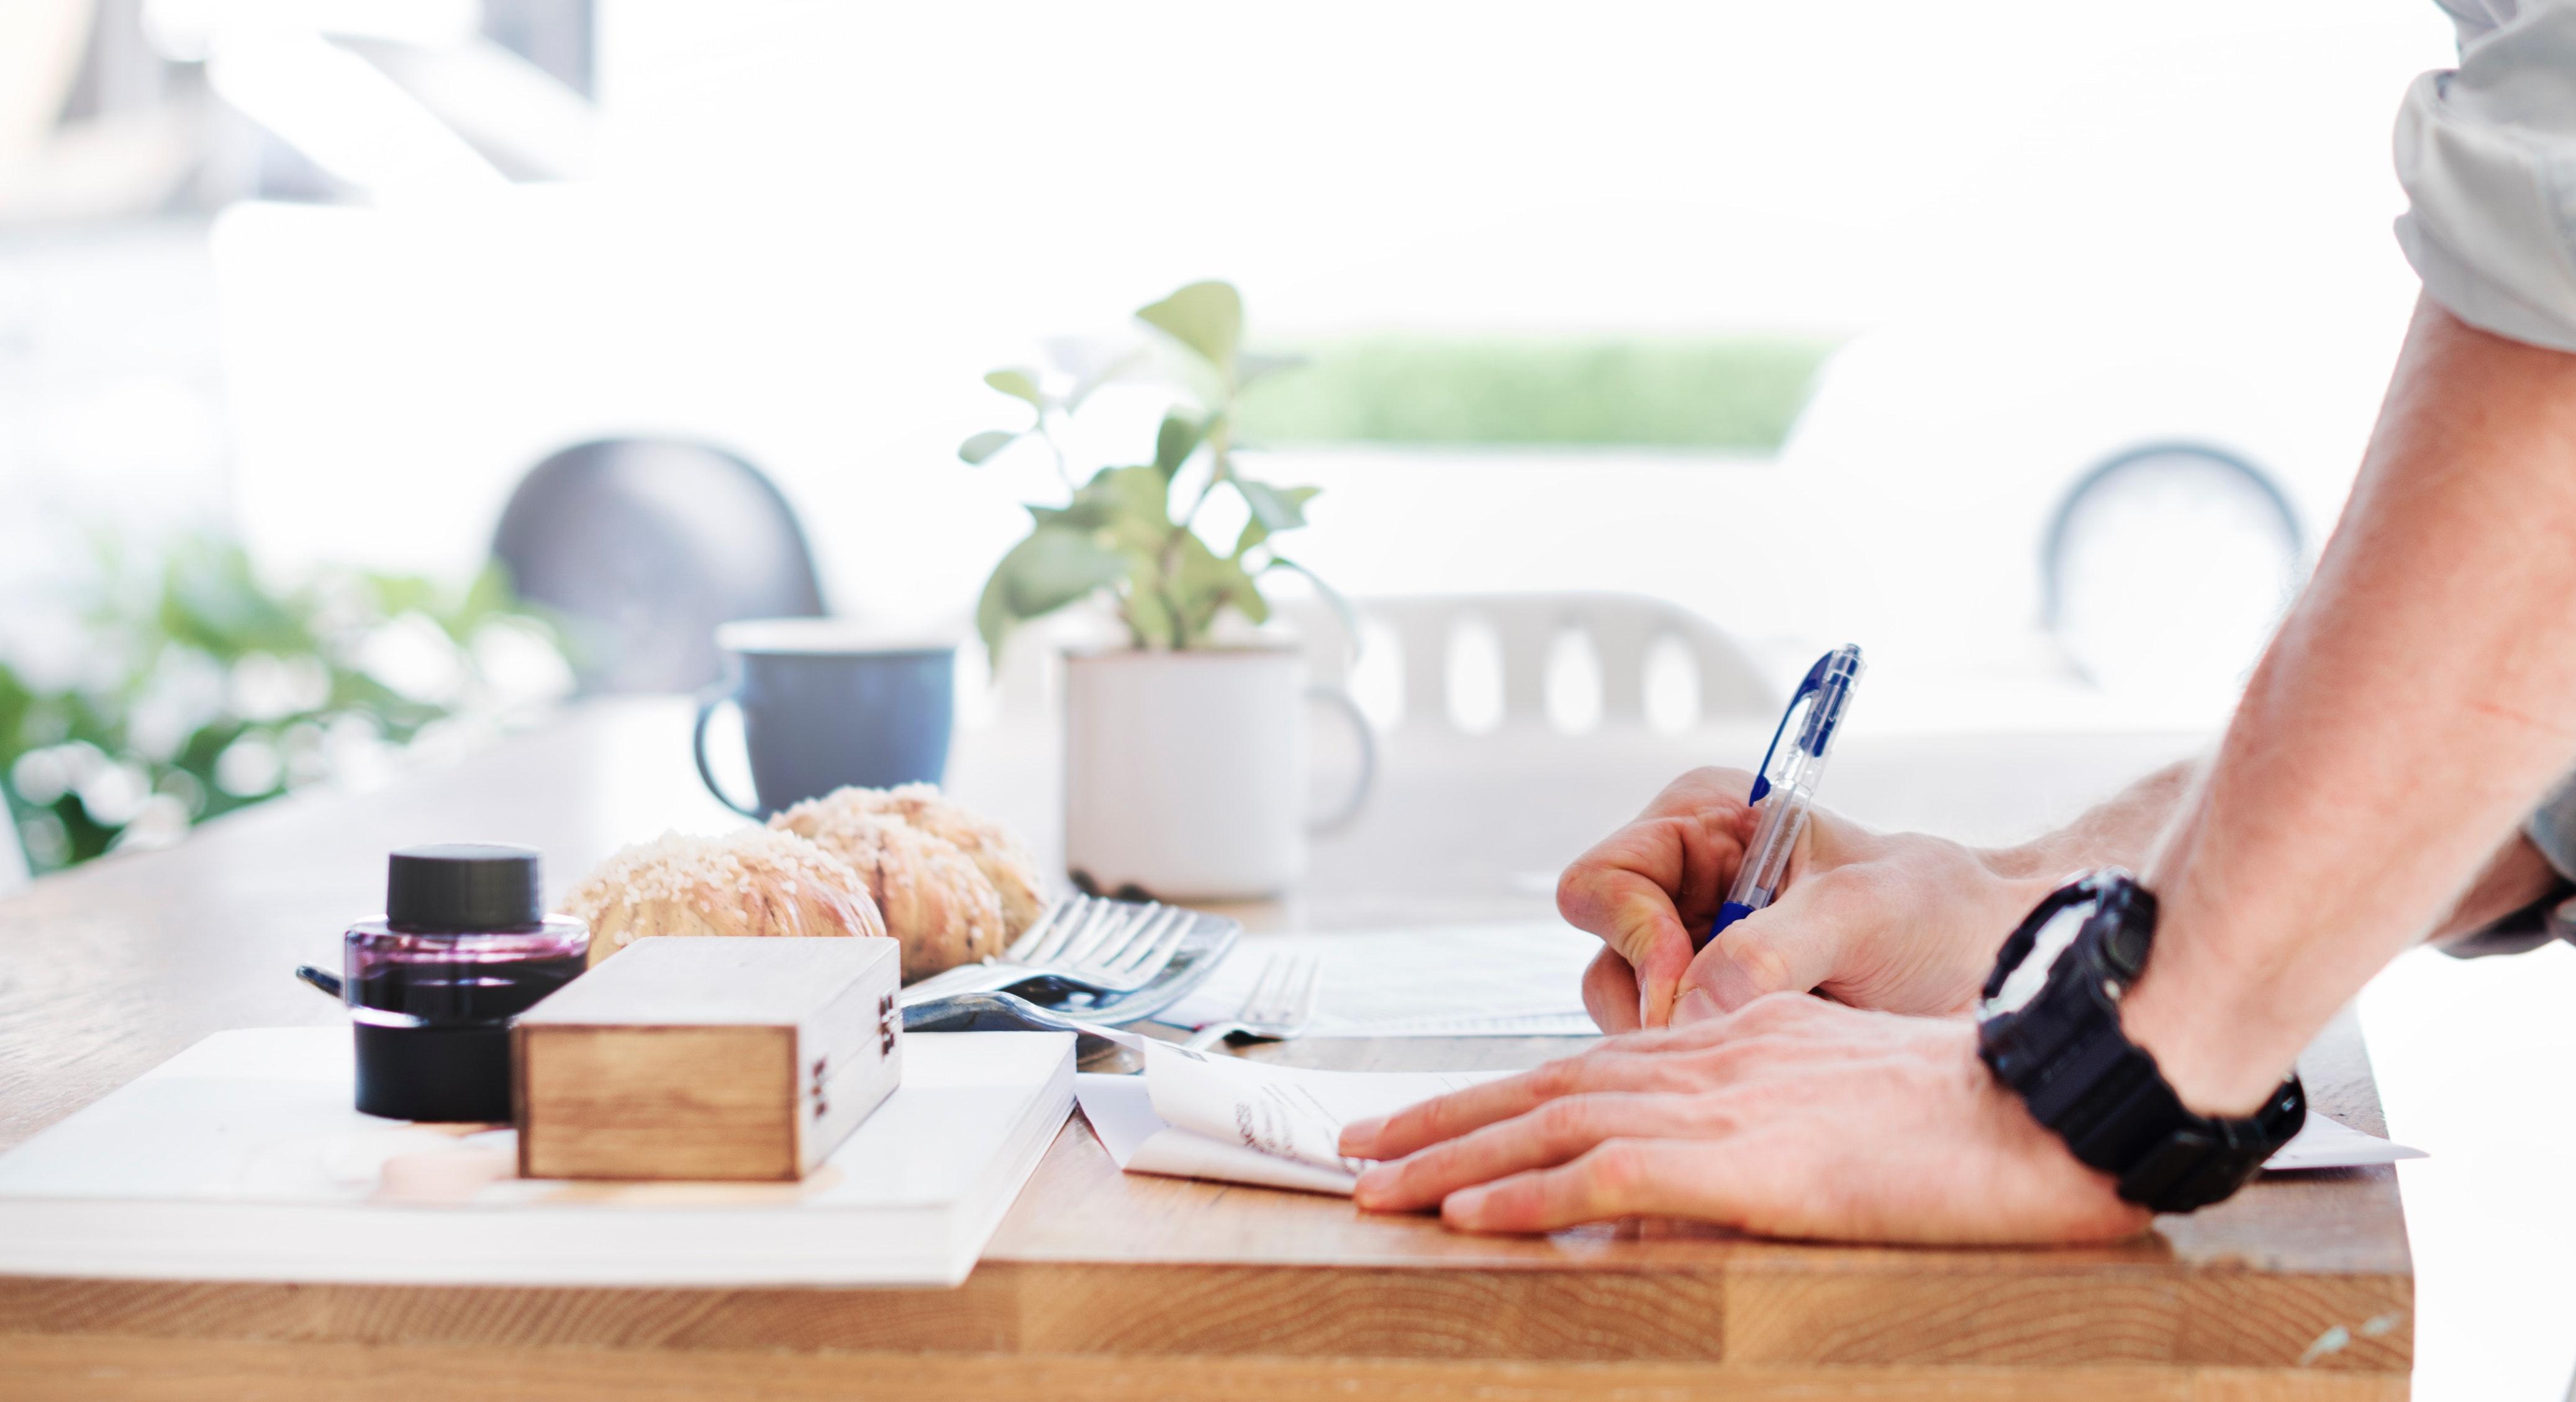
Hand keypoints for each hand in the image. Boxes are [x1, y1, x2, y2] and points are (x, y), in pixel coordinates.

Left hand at [1339, 993, 2146, 1243]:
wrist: (2047, 1102)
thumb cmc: (1971, 1106)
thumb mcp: (1847, 1096)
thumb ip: (1768, 1115)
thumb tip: (1701, 1166)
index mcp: (1733, 1041)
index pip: (1585, 1065)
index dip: (1496, 1093)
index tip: (1427, 1120)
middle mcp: (1709, 1058)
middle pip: (1543, 1086)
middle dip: (1441, 1119)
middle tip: (1356, 1147)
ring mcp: (1722, 1106)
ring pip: (1551, 1124)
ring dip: (1451, 1158)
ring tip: (1372, 1186)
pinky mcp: (1745, 1159)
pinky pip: (1607, 1173)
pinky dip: (1527, 1193)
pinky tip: (1467, 1214)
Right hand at [1557, 767, 2055, 1028]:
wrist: (2002, 971)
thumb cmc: (1943, 915)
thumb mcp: (1862, 913)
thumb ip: (1770, 950)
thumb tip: (1687, 1009)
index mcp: (1702, 823)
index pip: (1602, 880)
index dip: (1634, 936)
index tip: (1690, 986)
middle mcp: (1681, 887)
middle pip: (1605, 956)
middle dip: (1655, 1005)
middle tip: (1729, 1036)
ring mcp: (1694, 956)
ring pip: (1628, 1015)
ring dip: (1683, 1043)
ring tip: (1770, 1046)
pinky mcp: (1716, 1015)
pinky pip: (1668, 1053)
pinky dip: (1704, 1069)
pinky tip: (1766, 1068)